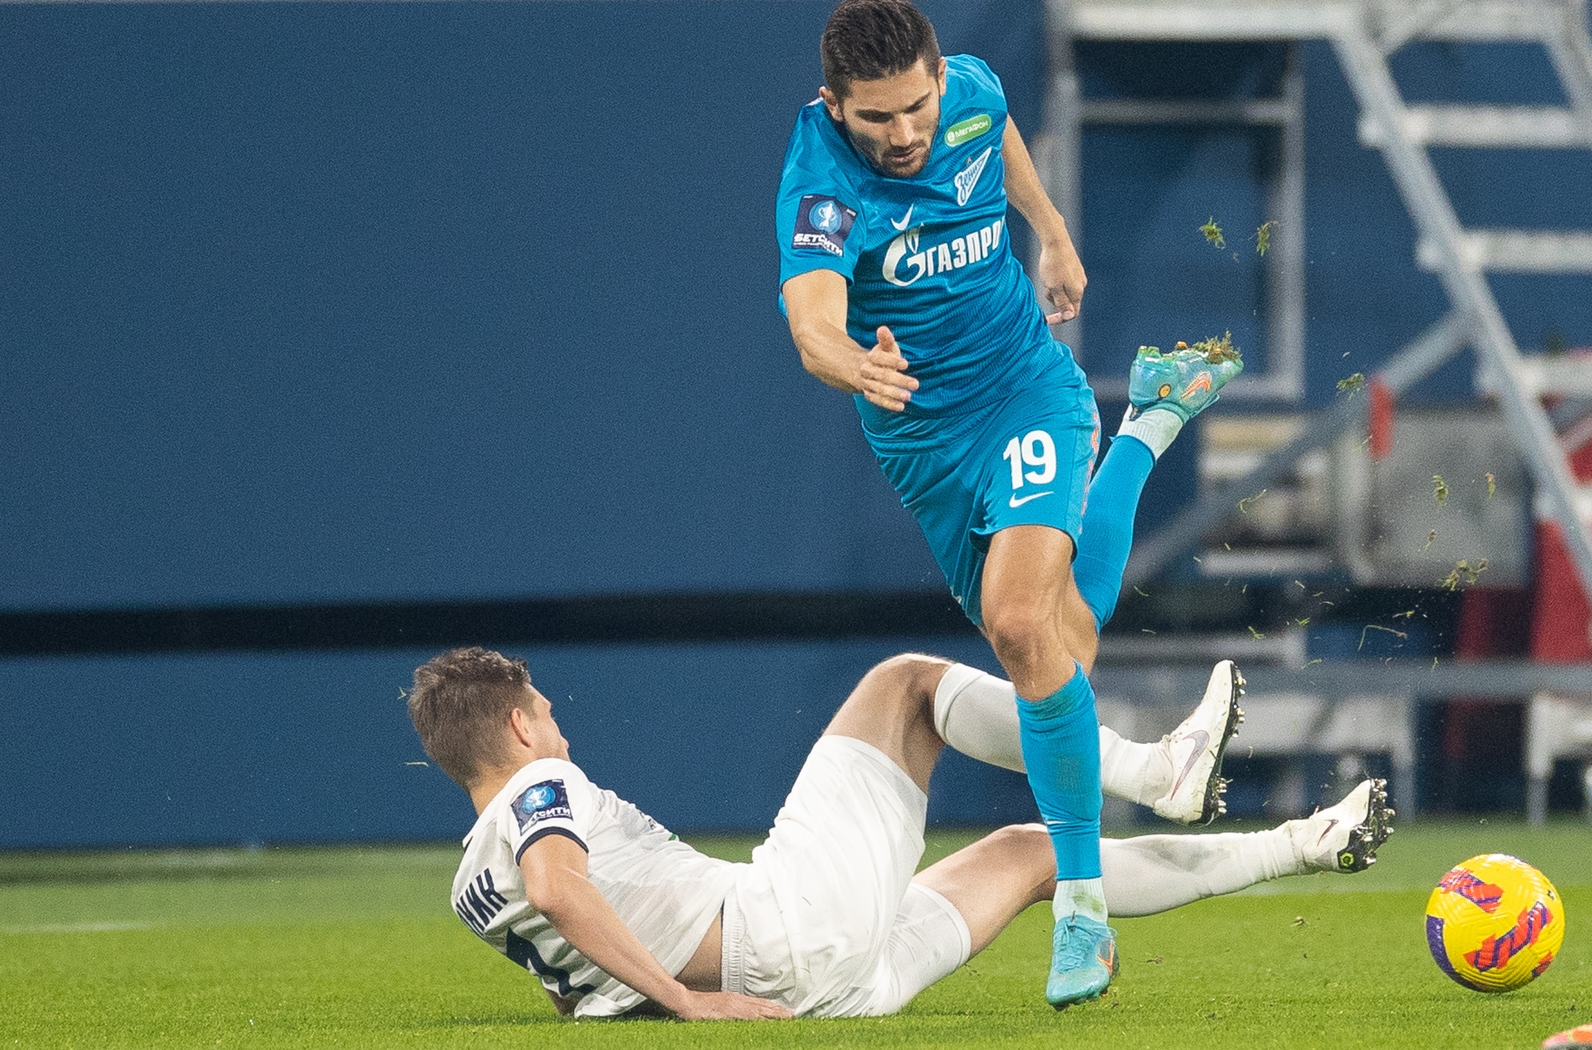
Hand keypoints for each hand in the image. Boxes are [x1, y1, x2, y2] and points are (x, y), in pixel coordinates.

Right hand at [672, 990, 793, 1020]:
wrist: (686, 1002)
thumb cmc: (699, 1006)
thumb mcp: (718, 1006)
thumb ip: (730, 1010)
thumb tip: (739, 1016)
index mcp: (735, 999)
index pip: (758, 1003)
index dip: (772, 1007)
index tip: (784, 1011)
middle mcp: (738, 1000)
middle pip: (762, 1005)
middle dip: (778, 1010)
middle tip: (793, 1015)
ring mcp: (734, 1006)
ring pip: (759, 1009)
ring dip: (774, 1013)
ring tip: (787, 1017)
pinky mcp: (729, 1012)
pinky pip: (748, 1015)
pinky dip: (760, 1017)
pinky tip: (768, 1021)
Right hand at [859, 326, 918, 411]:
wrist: (857, 370)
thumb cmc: (879, 357)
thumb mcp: (883, 347)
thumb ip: (886, 340)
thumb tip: (882, 328)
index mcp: (870, 357)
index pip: (879, 358)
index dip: (891, 361)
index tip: (905, 364)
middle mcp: (867, 371)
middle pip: (882, 376)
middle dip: (898, 380)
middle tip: (915, 384)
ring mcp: (867, 384)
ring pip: (879, 389)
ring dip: (894, 394)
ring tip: (908, 397)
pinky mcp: (869, 394)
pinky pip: (877, 400)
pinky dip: (888, 404)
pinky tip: (901, 407)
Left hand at [1037, 238, 1085, 323]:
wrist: (1056, 241)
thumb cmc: (1053, 265)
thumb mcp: (1054, 287)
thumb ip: (1062, 303)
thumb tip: (1069, 316)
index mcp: (1077, 292)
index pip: (1072, 314)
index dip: (1059, 319)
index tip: (1046, 320)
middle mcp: (1081, 285)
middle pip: (1068, 303)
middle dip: (1055, 301)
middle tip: (1046, 288)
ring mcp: (1078, 276)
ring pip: (1065, 292)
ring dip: (1054, 291)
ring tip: (1047, 278)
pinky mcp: (1074, 269)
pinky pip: (1065, 282)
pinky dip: (1056, 282)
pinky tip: (1051, 271)